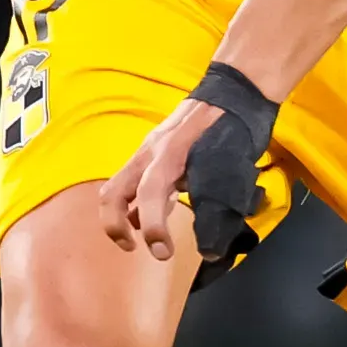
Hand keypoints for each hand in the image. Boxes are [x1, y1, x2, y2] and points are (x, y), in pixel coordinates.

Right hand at [95, 72, 275, 267]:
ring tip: (145, 236)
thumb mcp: (232, 170)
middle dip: (115, 225)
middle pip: (113, 192)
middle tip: (132, 248)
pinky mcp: (153, 151)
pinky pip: (133, 180)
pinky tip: (156, 212)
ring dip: (123, 215)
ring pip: (119, 187)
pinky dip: (136, 202)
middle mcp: (151, 152)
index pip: (149, 195)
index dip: (152, 228)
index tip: (163, 253)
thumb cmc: (234, 128)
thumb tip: (209, 250)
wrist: (233, 92)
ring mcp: (148, 150)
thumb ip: (217, 210)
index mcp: (170, 154)